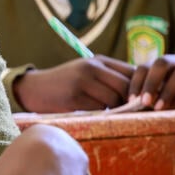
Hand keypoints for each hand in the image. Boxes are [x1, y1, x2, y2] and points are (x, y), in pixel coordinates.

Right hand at [12, 57, 134, 112]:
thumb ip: (109, 78)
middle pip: (126, 86)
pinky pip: (98, 108)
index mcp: (98, 60)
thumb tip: (140, 93)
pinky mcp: (73, 96)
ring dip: (113, 109)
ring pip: (113, 99)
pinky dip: (99, 113)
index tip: (139, 101)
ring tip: (105, 112)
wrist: (34, 88)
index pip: (131, 72)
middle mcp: (91, 67)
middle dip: (129, 101)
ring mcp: (82, 81)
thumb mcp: (87, 73)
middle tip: (127, 111)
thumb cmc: (65, 84)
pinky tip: (92, 113)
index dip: (140, 88)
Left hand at [127, 54, 174, 110]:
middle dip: (149, 82)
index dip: (136, 81)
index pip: (146, 66)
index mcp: (165, 63)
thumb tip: (130, 110)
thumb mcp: (167, 92)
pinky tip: (172, 108)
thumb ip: (153, 96)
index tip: (129, 100)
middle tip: (141, 102)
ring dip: (166, 91)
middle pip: (161, 63)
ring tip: (157, 108)